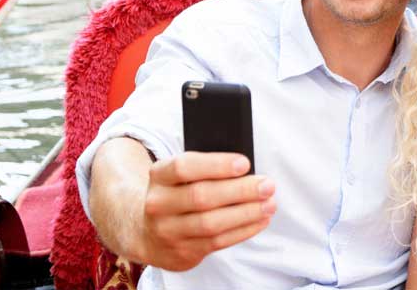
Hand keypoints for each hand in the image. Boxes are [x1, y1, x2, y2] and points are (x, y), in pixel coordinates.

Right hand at [138, 152, 275, 270]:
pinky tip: (260, 219)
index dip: (216, 165)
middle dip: (239, 191)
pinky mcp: (183, 252)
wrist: (147, 230)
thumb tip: (243, 168)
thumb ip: (204, 168)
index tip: (244, 163)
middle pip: (202, 197)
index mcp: (158, 176)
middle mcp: (159, 204)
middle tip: (267, 185)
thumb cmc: (175, 192)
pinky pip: (218, 242)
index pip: (185, 167)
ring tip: (269, 203)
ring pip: (211, 224)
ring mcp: (169, 231)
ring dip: (246, 213)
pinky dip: (243, 230)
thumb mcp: (179, 174)